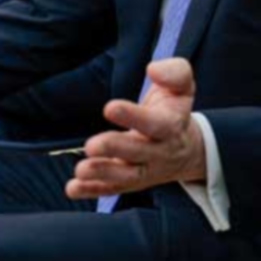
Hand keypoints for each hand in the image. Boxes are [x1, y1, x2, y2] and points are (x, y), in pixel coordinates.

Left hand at [66, 58, 206, 199]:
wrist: (187, 150)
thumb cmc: (174, 111)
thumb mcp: (182, 87)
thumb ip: (175, 72)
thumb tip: (153, 69)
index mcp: (170, 125)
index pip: (155, 123)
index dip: (133, 116)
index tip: (110, 107)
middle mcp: (158, 151)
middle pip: (138, 153)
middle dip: (114, 149)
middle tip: (92, 145)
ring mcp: (144, 170)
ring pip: (126, 176)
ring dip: (102, 174)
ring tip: (81, 169)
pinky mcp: (130, 182)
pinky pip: (112, 188)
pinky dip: (92, 190)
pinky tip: (73, 188)